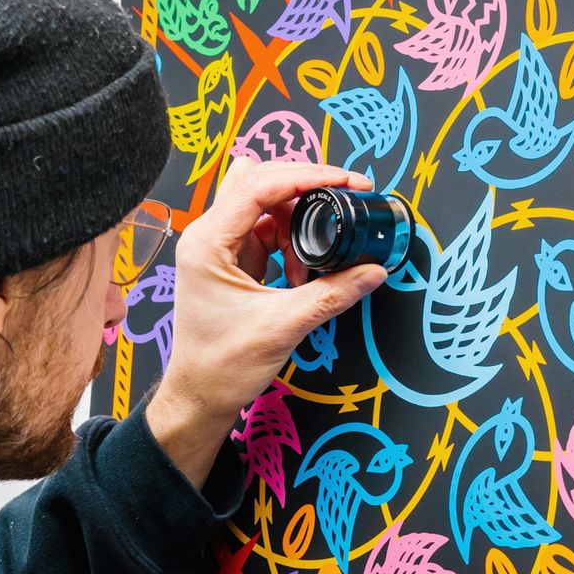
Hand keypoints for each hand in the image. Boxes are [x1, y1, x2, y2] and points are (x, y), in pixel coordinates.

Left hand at [145, 159, 388, 483]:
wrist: (200, 396)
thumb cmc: (222, 366)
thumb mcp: (284, 326)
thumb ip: (332, 294)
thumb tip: (373, 270)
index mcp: (207, 243)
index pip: (259, 185)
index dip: (307, 176)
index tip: (346, 181)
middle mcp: (207, 236)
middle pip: (261, 182)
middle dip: (306, 186)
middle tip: (346, 194)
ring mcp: (219, 246)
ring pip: (265, 204)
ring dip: (298, 220)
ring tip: (316, 257)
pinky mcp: (231, 260)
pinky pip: (266, 230)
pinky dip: (291, 240)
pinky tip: (302, 270)